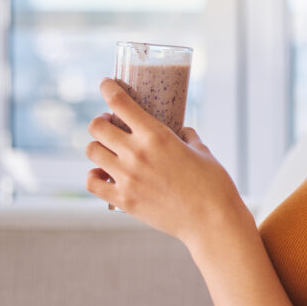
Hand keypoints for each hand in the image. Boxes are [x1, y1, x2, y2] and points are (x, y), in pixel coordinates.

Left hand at [85, 78, 250, 244]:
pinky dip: (93, 176)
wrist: (212, 222)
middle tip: (109, 123)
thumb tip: (181, 131)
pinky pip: (92, 183)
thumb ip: (187, 136)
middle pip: (97, 127)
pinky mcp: (124, 200)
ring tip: (108, 149)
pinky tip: (102, 174)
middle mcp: (137, 154)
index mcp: (157, 136)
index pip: (120, 103)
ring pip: (92, 152)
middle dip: (101, 121)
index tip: (106, 84)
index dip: (108, 89)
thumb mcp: (202, 151)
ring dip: (97, 147)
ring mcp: (127, 178)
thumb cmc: (214, 184)